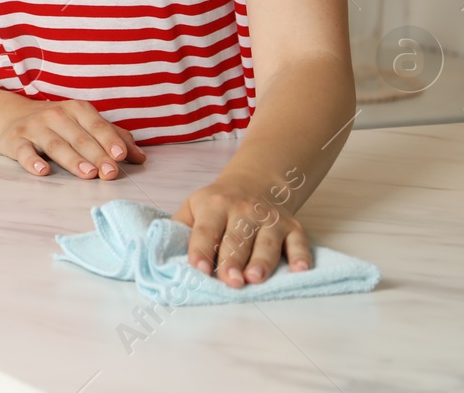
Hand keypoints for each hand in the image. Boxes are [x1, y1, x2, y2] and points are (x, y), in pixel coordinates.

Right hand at [0, 99, 146, 179]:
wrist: (11, 117)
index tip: (121, 156)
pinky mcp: (15, 141)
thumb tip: (141, 158)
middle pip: (79, 138)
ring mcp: (34, 127)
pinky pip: (24, 151)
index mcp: (77, 109)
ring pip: (56, 145)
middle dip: (96, 155)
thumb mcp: (84, 124)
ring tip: (88, 174)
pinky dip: (32, 161)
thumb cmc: (58, 124)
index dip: (109, 140)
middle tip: (110, 173)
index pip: (97, 125)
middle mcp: (56, 115)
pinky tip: (43, 171)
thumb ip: (113, 138)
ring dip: (72, 160)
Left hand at [172, 176, 311, 286]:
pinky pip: (299, 242)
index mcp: (214, 206)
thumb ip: (178, 228)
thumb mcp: (193, 207)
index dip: (200, 250)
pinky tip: (301, 270)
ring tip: (254, 278)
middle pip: (236, 239)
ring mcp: (270, 219)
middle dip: (232, 260)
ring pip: (267, 242)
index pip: (205, 231)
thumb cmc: (217, 204)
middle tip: (229, 280)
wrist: (256, 182)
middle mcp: (243, 210)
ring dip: (261, 261)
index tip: (197, 269)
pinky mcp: (293, 227)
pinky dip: (302, 256)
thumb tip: (161, 253)